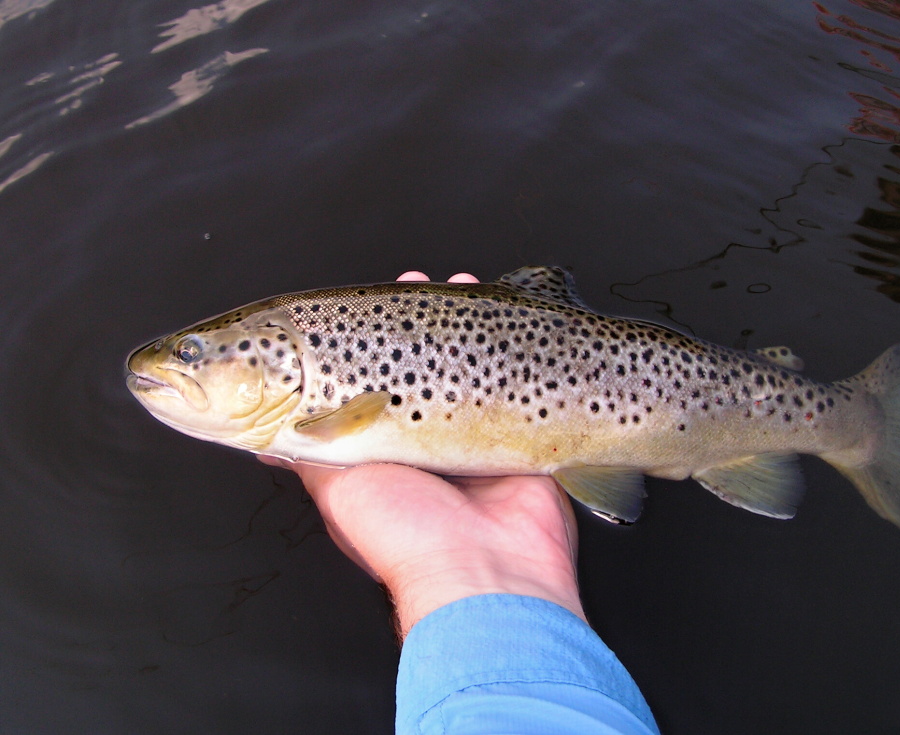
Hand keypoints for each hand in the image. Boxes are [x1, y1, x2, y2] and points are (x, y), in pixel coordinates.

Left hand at [264, 271, 583, 637]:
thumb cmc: (403, 535)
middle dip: (411, 317)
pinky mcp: (514, 430)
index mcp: (378, 452)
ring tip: (450, 283)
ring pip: (459, 360)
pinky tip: (490, 300)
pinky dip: (500, 335)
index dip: (355, 342)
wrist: (483, 568)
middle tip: (410, 285)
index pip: (359, 384)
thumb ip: (306, 450)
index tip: (354, 309)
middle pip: (413, 364)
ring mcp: (469, 430)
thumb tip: (266, 440)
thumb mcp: (332, 488)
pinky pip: (507, 374)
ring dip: (455, 315)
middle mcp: (422, 437)